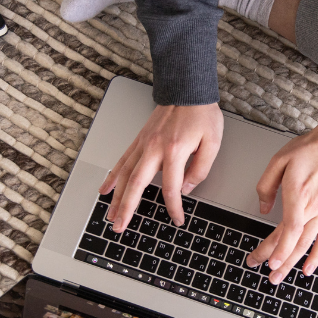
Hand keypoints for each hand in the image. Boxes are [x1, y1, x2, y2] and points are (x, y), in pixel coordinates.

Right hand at [100, 104, 222, 231]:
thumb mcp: (212, 143)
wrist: (188, 90)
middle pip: (136, 185)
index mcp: (174, 151)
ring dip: (116, 198)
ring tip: (111, 215)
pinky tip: (105, 189)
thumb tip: (186, 188)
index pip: (171, 188)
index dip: (174, 207)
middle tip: (120, 227)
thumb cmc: (201, 114)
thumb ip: (200, 169)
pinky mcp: (139, 140)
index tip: (177, 219)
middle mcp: (154, 148)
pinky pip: (122, 161)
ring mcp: (143, 144)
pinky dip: (112, 177)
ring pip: (124, 175)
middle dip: (127, 209)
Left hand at [247, 111, 317, 283]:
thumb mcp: (279, 160)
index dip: (278, 248)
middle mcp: (314, 206)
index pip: (289, 229)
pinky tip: (308, 269)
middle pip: (295, 241)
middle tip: (264, 272)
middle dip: (278, 260)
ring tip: (280, 276)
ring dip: (293, 263)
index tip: (267, 261)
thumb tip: (263, 208)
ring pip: (308, 244)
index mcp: (298, 194)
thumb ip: (266, 186)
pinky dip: (317, 256)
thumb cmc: (310, 149)